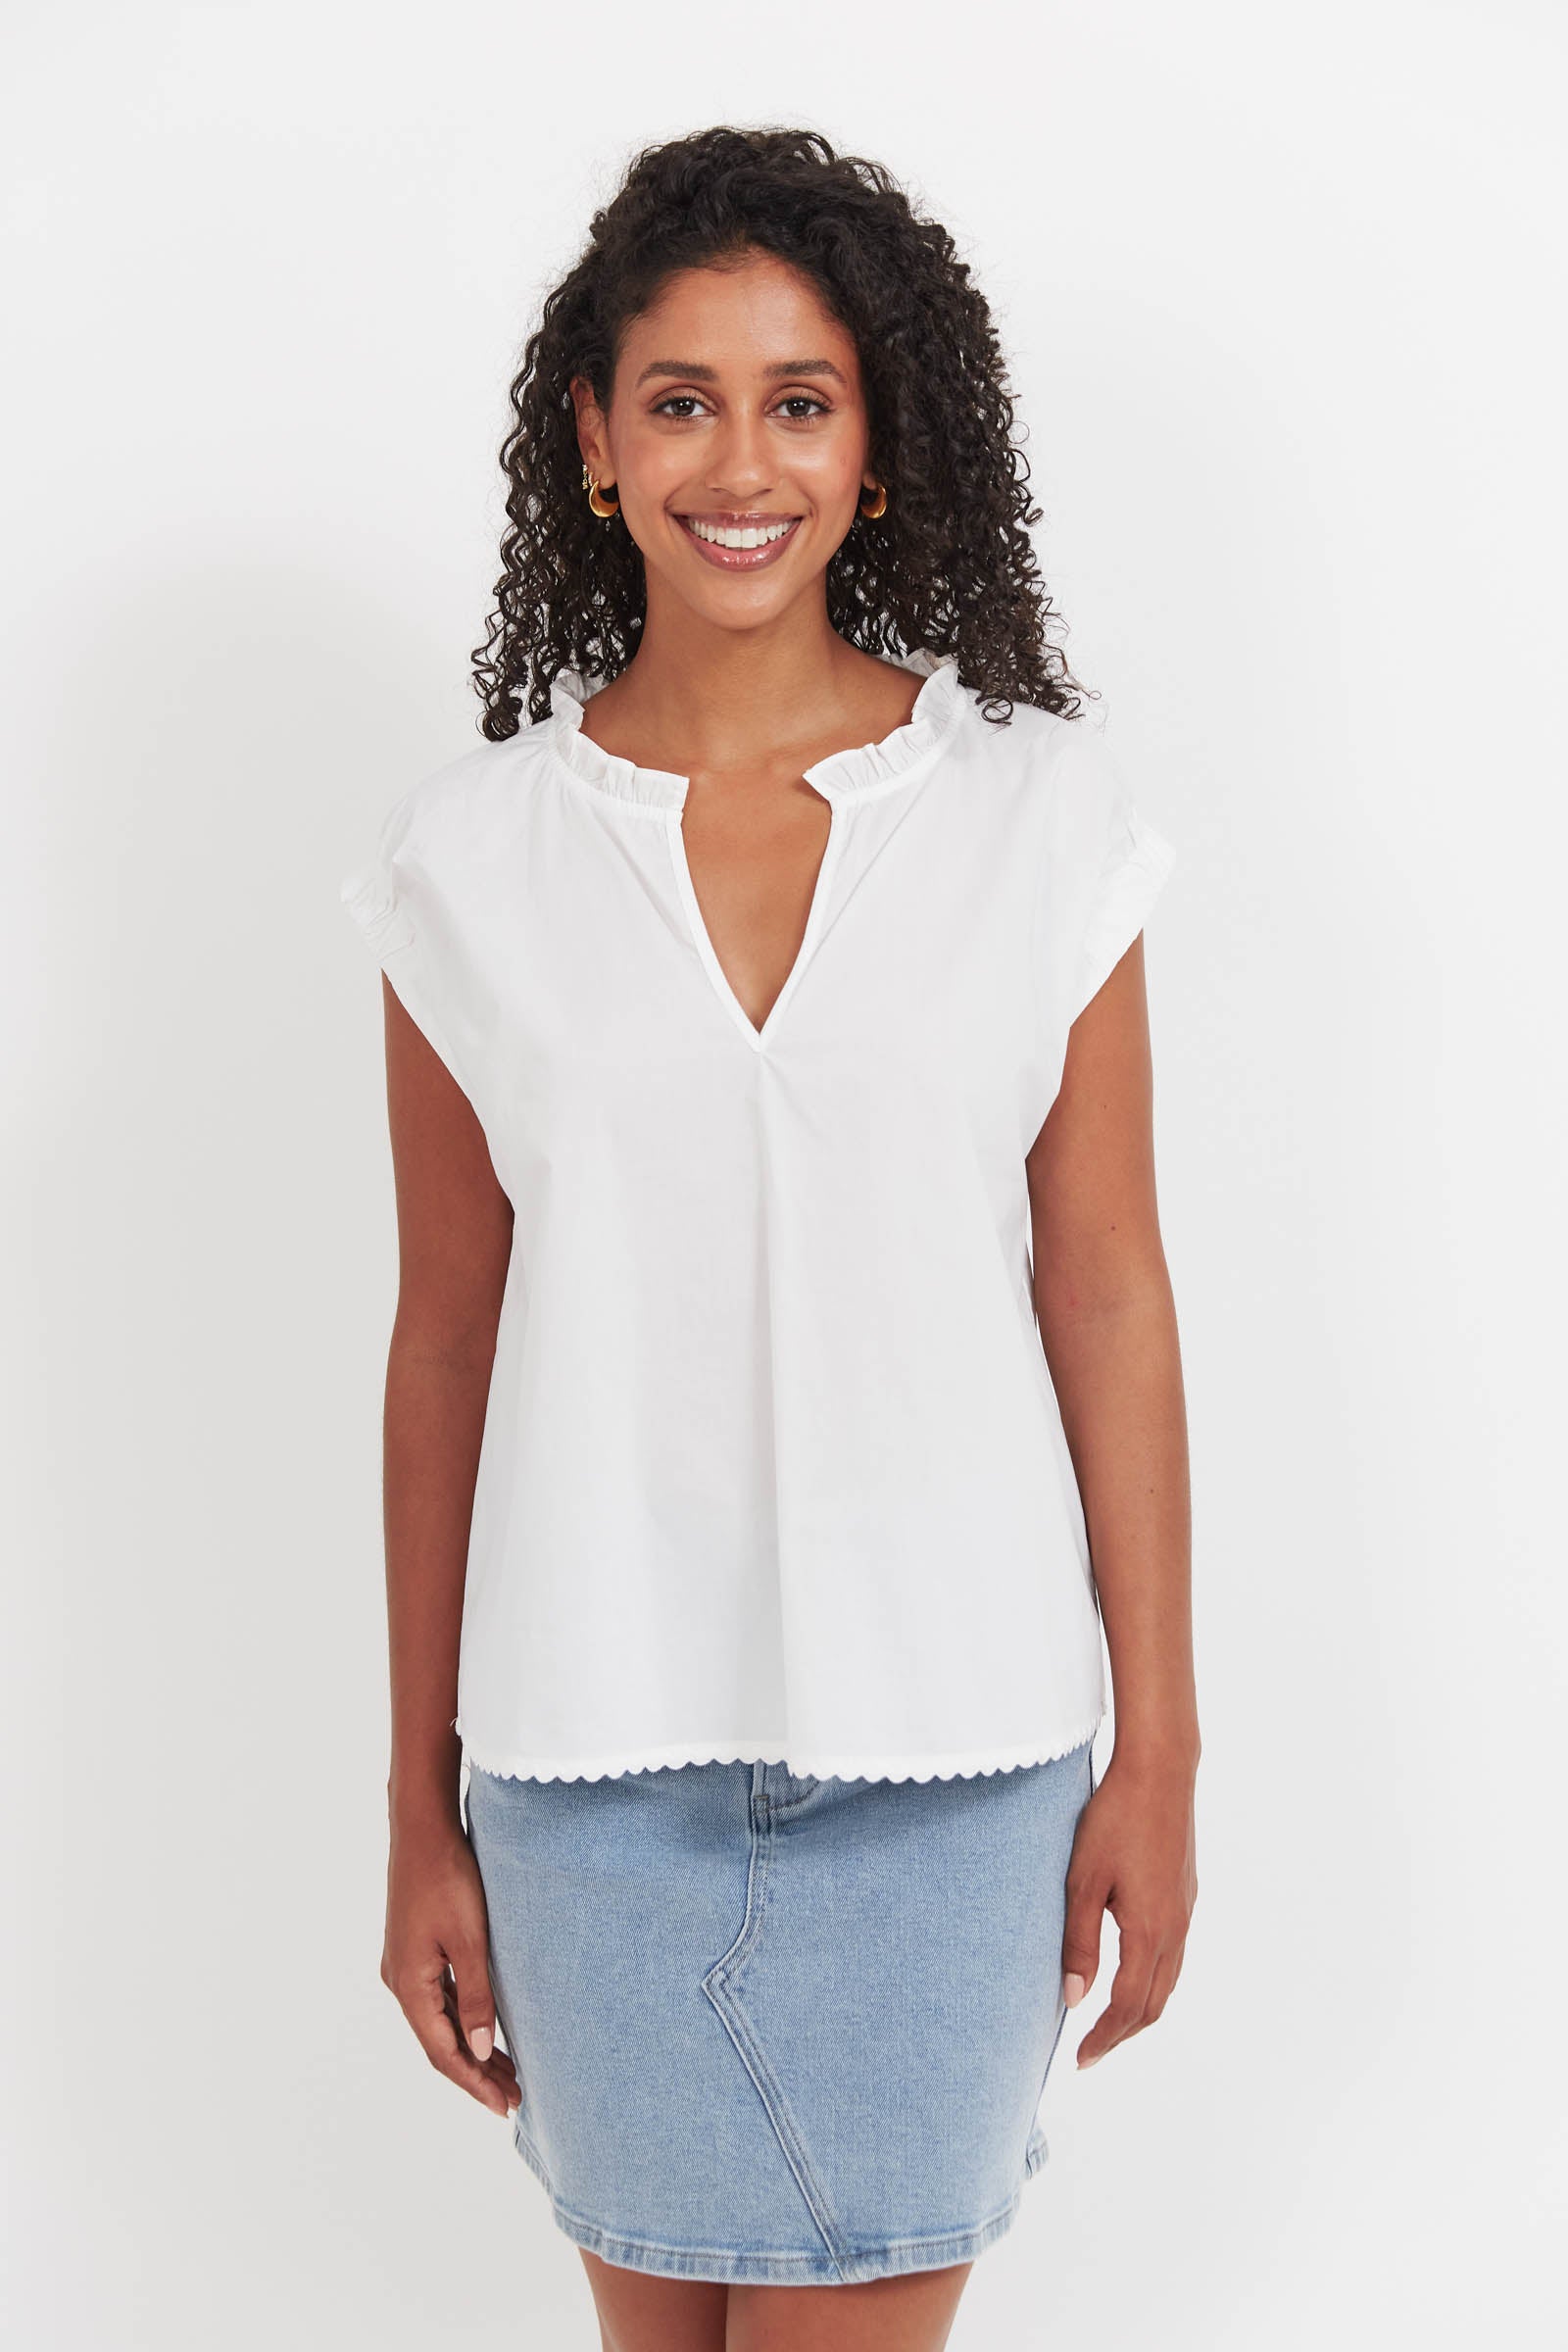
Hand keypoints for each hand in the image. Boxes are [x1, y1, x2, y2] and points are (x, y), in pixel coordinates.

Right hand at [381, 1809, 521, 2118]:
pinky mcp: (414, 1948)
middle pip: (440, 2041)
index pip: (444, 2052)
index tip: (505, 2107)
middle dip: (476, 2072)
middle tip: (514, 2097)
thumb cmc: (449, 1879)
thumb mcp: (470, 1941)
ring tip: (507, 2071)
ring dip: (471, 2046)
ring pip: (440, 2020)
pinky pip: (439, 1997)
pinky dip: (463, 2018)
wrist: (423, 1829)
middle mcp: (401, 1981)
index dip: (474, 2083)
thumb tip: (478, 2050)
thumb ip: (476, 1996)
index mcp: (410, 1986)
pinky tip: (484, 2026)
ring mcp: (405, 1964)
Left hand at [1061, 1742, 1197, 2068]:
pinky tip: (1131, 1971)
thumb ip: (1079, 1942)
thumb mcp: (1083, 1881)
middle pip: (1155, 2004)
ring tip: (1108, 2022)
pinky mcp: (1186, 1894)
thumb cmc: (1114, 1821)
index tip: (1081, 2059)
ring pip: (1169, 1981)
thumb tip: (1075, 1999)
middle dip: (1123, 2033)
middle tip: (1091, 2051)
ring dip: (1140, 2009)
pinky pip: (1174, 1955)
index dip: (1104, 2038)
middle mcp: (1176, 1929)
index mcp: (1149, 1932)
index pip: (1128, 2006)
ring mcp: (1185, 1911)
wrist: (1159, 1772)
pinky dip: (1152, 1980)